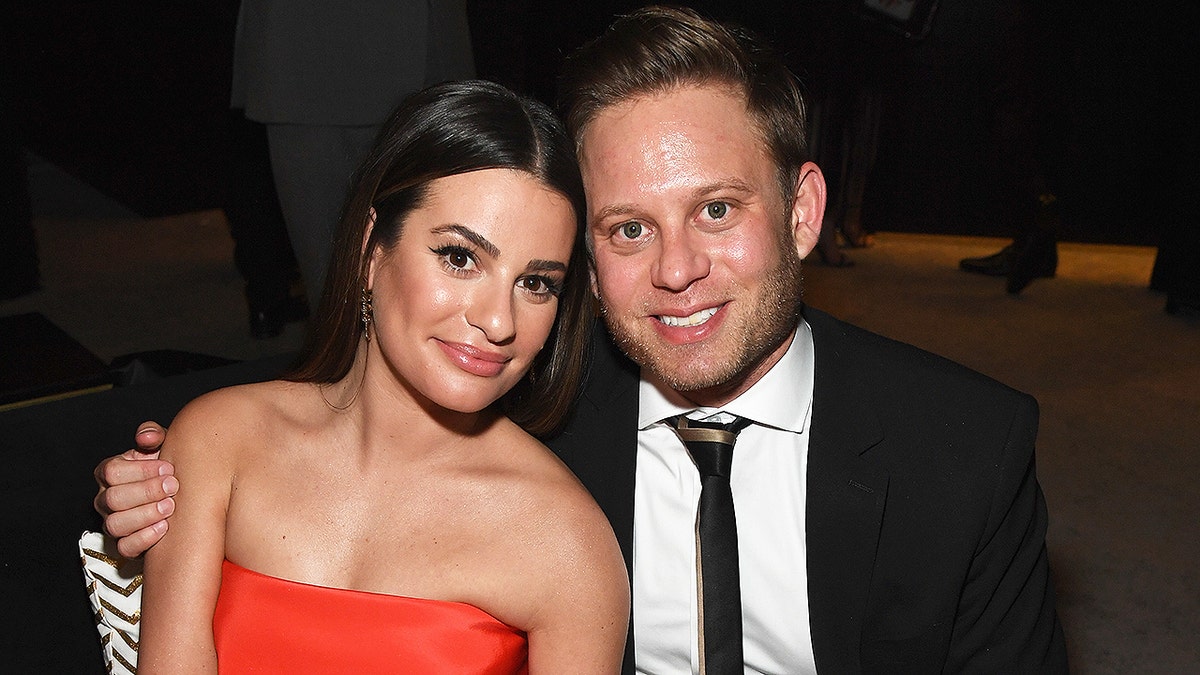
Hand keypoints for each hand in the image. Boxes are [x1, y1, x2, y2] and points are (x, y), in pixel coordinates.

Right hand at [93, 422, 177, 557]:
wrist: (179, 493)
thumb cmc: (166, 467)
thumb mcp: (162, 446)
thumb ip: (153, 435)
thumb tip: (147, 437)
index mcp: (109, 473)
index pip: (111, 472)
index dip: (140, 470)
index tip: (168, 467)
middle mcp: (106, 499)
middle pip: (112, 499)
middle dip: (146, 492)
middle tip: (173, 486)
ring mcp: (113, 523)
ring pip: (115, 525)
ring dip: (145, 515)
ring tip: (171, 506)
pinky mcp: (125, 544)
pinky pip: (125, 548)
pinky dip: (144, 539)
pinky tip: (165, 527)